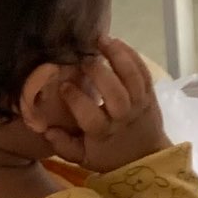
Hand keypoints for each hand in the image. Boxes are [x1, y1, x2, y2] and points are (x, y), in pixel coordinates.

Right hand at [35, 35, 168, 171]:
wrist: (146, 156)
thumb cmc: (109, 154)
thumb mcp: (84, 158)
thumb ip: (63, 146)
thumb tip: (47, 130)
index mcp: (104, 133)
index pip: (89, 115)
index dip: (75, 98)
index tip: (64, 85)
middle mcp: (124, 116)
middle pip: (115, 93)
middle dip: (98, 73)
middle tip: (84, 60)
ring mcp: (140, 103)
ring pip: (132, 77)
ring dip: (117, 56)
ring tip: (101, 40)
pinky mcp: (150, 93)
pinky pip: (144, 71)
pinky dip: (131, 55)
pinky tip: (117, 42)